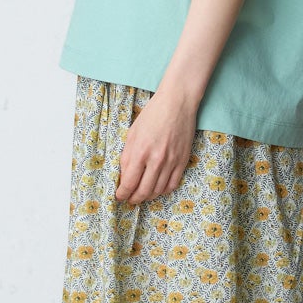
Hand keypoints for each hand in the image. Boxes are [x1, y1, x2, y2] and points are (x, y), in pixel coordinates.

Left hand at [115, 88, 198, 205]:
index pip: (129, 183)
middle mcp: (156, 160)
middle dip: (134, 199)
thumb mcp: (132, 133)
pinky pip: (173, 184)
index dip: (122, 193)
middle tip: (130, 199)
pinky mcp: (183, 161)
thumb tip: (124, 176)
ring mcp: (171, 162)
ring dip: (148, 196)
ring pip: (158, 190)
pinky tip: (157, 189)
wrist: (177, 103)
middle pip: (144, 191)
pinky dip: (164, 190)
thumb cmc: (152, 115)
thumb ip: (127, 156)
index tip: (119, 196)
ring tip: (142, 195)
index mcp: (140, 152)